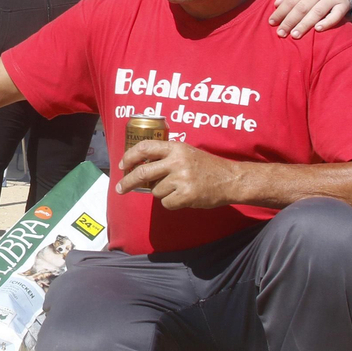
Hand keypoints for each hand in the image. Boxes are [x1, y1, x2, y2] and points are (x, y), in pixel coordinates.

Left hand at [116, 139, 240, 209]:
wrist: (231, 179)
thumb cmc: (207, 166)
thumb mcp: (187, 153)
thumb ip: (166, 156)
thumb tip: (140, 167)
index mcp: (176, 148)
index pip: (145, 147)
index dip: (129, 156)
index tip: (122, 165)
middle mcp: (177, 161)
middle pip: (142, 172)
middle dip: (127, 182)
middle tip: (120, 188)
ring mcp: (181, 178)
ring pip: (155, 190)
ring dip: (162, 192)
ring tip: (178, 188)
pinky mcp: (186, 195)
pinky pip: (166, 203)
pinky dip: (172, 203)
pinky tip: (184, 196)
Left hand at [270, 0, 351, 37]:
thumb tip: (276, 3)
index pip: (291, 0)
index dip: (280, 12)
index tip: (272, 23)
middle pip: (302, 7)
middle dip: (290, 21)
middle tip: (281, 33)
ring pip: (317, 12)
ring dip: (305, 24)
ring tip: (295, 35)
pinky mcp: (343, 5)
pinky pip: (336, 15)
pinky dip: (328, 22)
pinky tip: (318, 29)